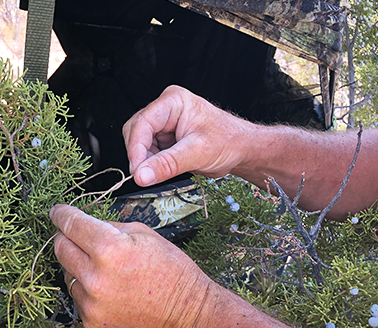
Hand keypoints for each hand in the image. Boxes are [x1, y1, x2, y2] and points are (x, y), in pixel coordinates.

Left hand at [49, 204, 211, 327]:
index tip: (57, 211)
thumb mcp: (144, 233)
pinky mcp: (92, 322)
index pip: (71, 224)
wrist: (188, 314)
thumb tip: (85, 223)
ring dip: (77, 265)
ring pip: (67, 274)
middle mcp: (95, 278)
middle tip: (74, 234)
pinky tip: (109, 289)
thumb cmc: (172, 271)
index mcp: (109, 249)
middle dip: (64, 237)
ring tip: (104, 267)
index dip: (61, 214)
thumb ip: (109, 226)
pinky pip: (78, 297)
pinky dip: (87, 289)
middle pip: (60, 248)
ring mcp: (92, 303)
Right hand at [123, 85, 255, 186]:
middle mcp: (165, 109)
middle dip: (140, 155)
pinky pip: (147, 152)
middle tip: (147, 175)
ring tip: (167, 169)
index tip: (137, 172)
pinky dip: (152, 164)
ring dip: (146, 161)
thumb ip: (167, 164)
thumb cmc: (228, 141)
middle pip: (135, 132)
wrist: (241, 149)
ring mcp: (163, 123)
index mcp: (173, 102)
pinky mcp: (164, 138)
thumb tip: (142, 175)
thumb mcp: (197, 153)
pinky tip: (167, 168)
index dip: (136, 149)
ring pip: (139, 143)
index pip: (142, 124)